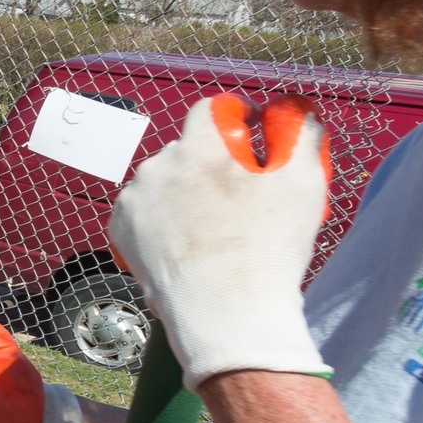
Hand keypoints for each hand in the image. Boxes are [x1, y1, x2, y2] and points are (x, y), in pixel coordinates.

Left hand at [108, 93, 330, 386]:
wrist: (226, 313)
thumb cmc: (268, 248)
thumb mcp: (303, 182)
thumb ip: (300, 134)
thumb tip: (295, 108)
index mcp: (198, 147)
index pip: (210, 109)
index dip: (233, 118)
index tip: (247, 136)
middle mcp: (157, 166)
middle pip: (187, 149)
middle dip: (210, 163)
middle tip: (235, 197)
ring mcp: (134, 199)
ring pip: (163, 180)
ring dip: (183, 191)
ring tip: (210, 226)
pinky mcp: (119, 229)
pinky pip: (143, 210)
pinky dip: (160, 218)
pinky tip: (185, 240)